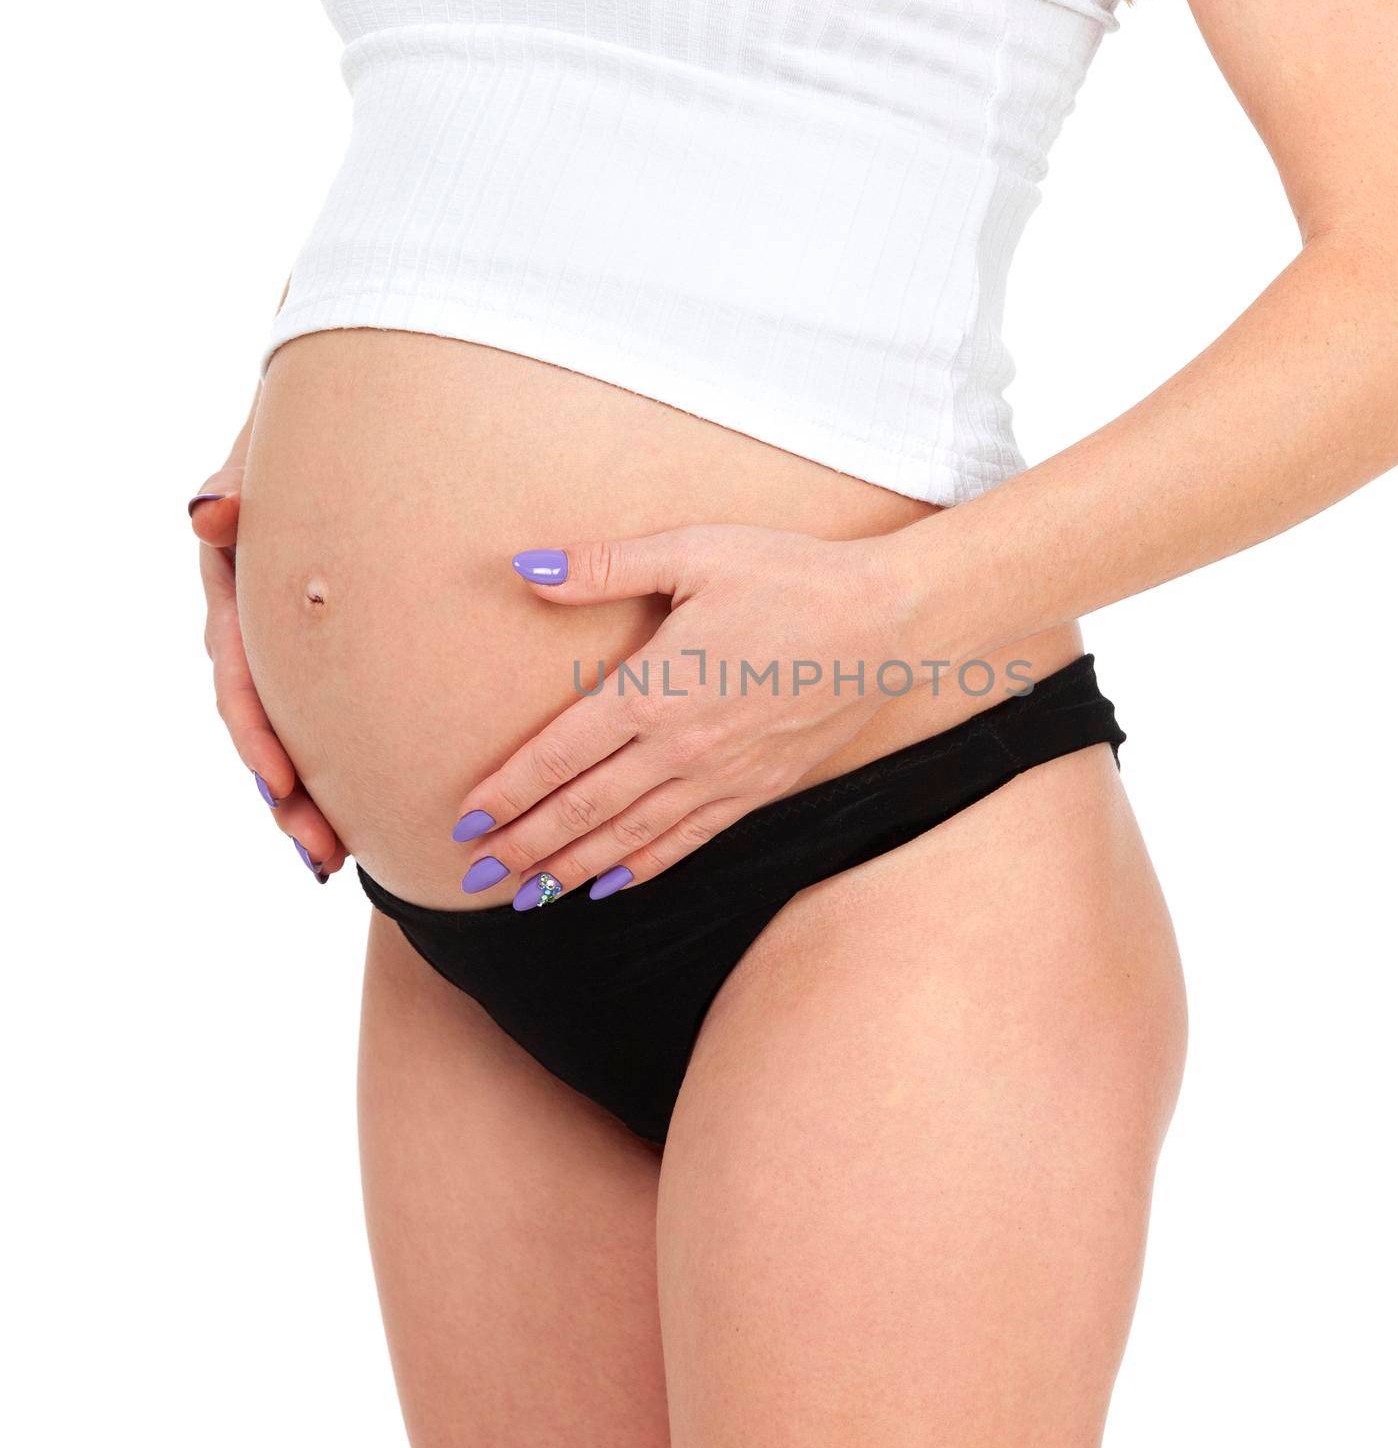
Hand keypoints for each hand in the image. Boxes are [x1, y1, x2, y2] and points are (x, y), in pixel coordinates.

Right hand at [191, 423, 346, 883]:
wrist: (354, 427)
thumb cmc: (312, 435)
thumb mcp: (268, 452)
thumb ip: (241, 484)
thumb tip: (206, 515)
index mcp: (235, 590)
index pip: (239, 677)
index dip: (258, 736)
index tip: (283, 786)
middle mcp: (258, 629)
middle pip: (266, 729)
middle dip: (289, 798)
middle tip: (323, 855)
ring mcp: (293, 645)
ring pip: (297, 735)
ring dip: (312, 799)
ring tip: (339, 857)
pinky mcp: (333, 650)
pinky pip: (336, 714)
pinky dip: (344, 764)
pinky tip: (369, 814)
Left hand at [450, 526, 913, 906]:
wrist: (884, 623)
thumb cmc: (788, 577)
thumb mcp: (693, 552)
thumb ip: (604, 566)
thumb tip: (524, 567)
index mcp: (652, 689)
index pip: (558, 755)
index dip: (507, 792)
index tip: (464, 820)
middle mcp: (678, 747)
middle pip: (582, 809)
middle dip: (524, 845)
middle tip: (475, 874)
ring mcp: (720, 778)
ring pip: (629, 838)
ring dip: (571, 869)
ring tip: (526, 895)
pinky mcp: (756, 791)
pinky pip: (687, 842)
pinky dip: (642, 868)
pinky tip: (610, 886)